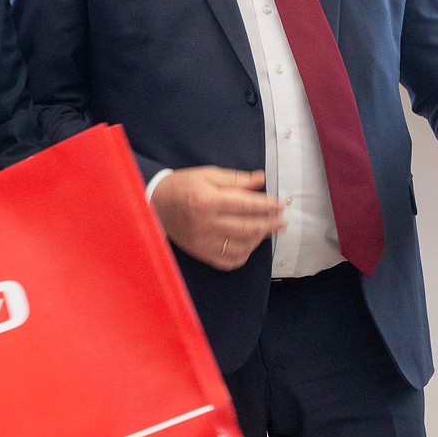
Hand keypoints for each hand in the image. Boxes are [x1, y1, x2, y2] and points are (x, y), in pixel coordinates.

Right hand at [151, 167, 285, 270]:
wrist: (155, 205)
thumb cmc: (183, 186)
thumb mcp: (208, 175)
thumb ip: (236, 179)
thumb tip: (261, 179)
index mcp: (208, 201)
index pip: (245, 205)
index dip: (266, 206)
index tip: (280, 205)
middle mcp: (206, 224)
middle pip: (247, 228)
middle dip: (269, 225)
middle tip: (282, 222)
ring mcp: (204, 242)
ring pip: (241, 246)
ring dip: (259, 239)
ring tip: (268, 230)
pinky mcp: (201, 253)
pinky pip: (229, 261)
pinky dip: (244, 254)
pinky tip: (250, 244)